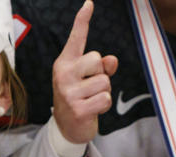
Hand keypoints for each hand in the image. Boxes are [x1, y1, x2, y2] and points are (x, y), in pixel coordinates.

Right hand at [52, 1, 117, 143]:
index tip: (90, 4)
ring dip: (104, 93)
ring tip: (91, 99)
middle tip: (91, 87)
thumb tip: (113, 60)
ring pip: (105, 82)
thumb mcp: (89, 80)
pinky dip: (104, 105)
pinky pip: (105, 99)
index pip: (76, 39)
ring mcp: (68, 91)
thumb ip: (102, 68)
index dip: (83, 20)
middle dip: (102, 74)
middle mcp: (63, 73)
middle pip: (97, 60)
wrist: (68, 126)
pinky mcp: (77, 108)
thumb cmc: (81, 97)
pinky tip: (93, 109)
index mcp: (65, 63)